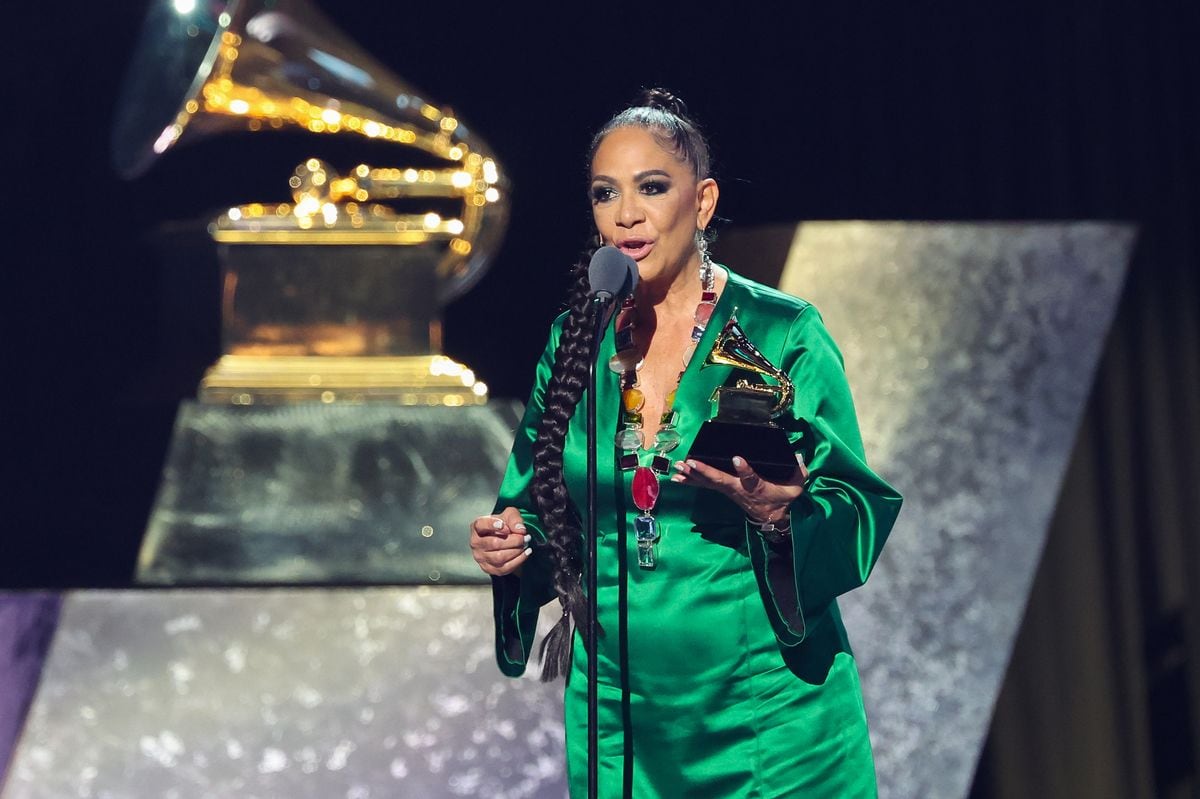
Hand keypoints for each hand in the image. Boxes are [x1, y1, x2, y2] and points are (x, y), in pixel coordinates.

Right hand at [470, 506, 532, 576]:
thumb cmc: (503, 525)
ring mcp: (481, 557)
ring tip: (525, 544)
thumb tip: (520, 530)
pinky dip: (518, 560)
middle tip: (525, 537)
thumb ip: (514, 518)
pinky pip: (504, 568)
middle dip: (514, 540)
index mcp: (477, 527)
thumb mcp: (509, 515)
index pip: (480, 525)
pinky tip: (525, 553)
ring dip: (516, 551)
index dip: (492, 525)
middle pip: (494, 543)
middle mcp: (476, 543)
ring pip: (499, 557)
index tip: (504, 525)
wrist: (503, 538)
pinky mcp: (489, 568)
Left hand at [670, 454, 808, 522]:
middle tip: (690, 462)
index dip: (744, 469)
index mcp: (757, 486)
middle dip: (705, 471)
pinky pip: (705, 485)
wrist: (772, 518)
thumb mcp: (796, 487)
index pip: (750, 478)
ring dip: (692, 475)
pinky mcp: (724, 490)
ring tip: (678, 467)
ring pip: (709, 482)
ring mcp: (729, 490)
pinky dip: (690, 480)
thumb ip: (799, 472)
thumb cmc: (783, 498)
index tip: (737, 459)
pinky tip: (676, 477)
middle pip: (720, 480)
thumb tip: (797, 457)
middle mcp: (739, 489)